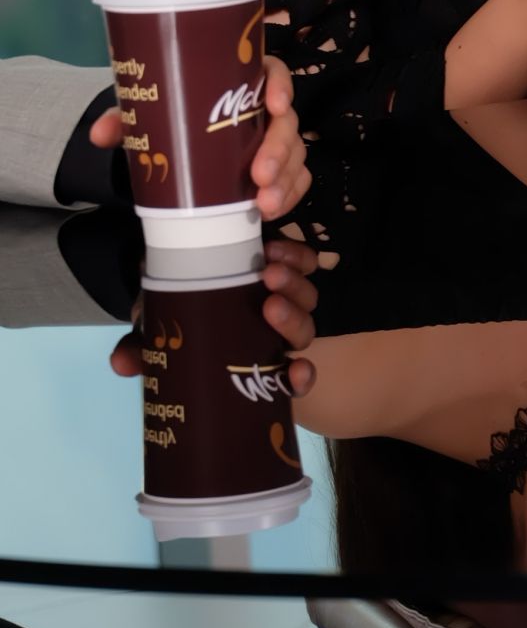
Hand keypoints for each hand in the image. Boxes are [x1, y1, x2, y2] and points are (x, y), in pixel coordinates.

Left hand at [88, 53, 312, 223]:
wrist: (175, 150)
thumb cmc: (171, 119)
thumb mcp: (150, 116)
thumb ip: (127, 120)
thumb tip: (100, 133)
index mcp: (241, 82)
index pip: (272, 72)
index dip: (280, 84)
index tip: (274, 105)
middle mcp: (264, 109)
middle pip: (287, 121)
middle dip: (279, 150)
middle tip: (260, 176)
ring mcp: (274, 141)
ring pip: (295, 154)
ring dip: (285, 180)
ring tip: (264, 206)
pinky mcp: (278, 170)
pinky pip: (296, 179)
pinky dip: (288, 195)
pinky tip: (271, 211)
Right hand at [108, 238, 320, 397]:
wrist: (183, 267)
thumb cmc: (176, 314)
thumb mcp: (155, 334)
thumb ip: (142, 350)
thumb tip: (120, 364)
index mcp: (255, 358)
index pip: (291, 378)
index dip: (299, 379)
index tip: (296, 372)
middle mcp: (277, 330)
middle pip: (301, 332)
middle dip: (291, 319)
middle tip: (268, 305)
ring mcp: (285, 295)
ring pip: (306, 297)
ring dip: (292, 284)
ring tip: (267, 268)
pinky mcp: (286, 261)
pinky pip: (305, 261)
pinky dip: (296, 256)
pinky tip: (273, 248)